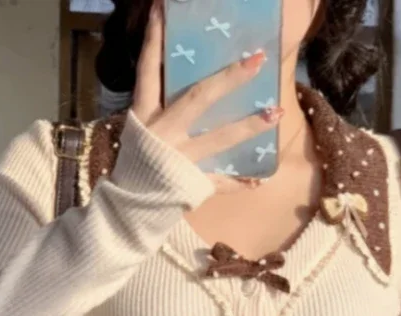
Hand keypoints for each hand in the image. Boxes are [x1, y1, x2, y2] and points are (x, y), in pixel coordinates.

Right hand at [131, 0, 282, 189]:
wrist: (125, 211)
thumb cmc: (135, 166)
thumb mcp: (139, 131)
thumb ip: (157, 105)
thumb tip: (174, 74)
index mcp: (146, 115)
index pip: (149, 70)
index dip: (157, 40)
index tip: (165, 9)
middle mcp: (163, 133)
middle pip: (199, 98)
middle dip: (229, 79)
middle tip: (256, 59)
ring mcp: (179, 159)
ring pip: (218, 138)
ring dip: (248, 125)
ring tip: (275, 112)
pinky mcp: (190, 184)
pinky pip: (220, 182)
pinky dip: (240, 181)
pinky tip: (260, 179)